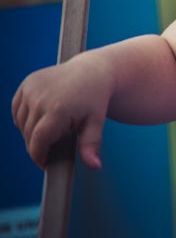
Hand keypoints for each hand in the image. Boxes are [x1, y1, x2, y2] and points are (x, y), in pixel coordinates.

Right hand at [11, 54, 112, 169]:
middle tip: (53, 145)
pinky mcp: (27, 83)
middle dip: (38, 144)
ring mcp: (31, 88)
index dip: (39, 156)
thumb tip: (95, 166)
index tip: (45, 163)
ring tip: (51, 129)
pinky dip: (24, 118)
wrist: (93, 71)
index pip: (38, 141)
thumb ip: (90, 145)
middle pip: (28, 134)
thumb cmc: (95, 98)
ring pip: (21, 123)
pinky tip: (40, 117)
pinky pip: (17, 110)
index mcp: (57, 109)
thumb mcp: (96, 122)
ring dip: (30, 131)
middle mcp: (40, 97)